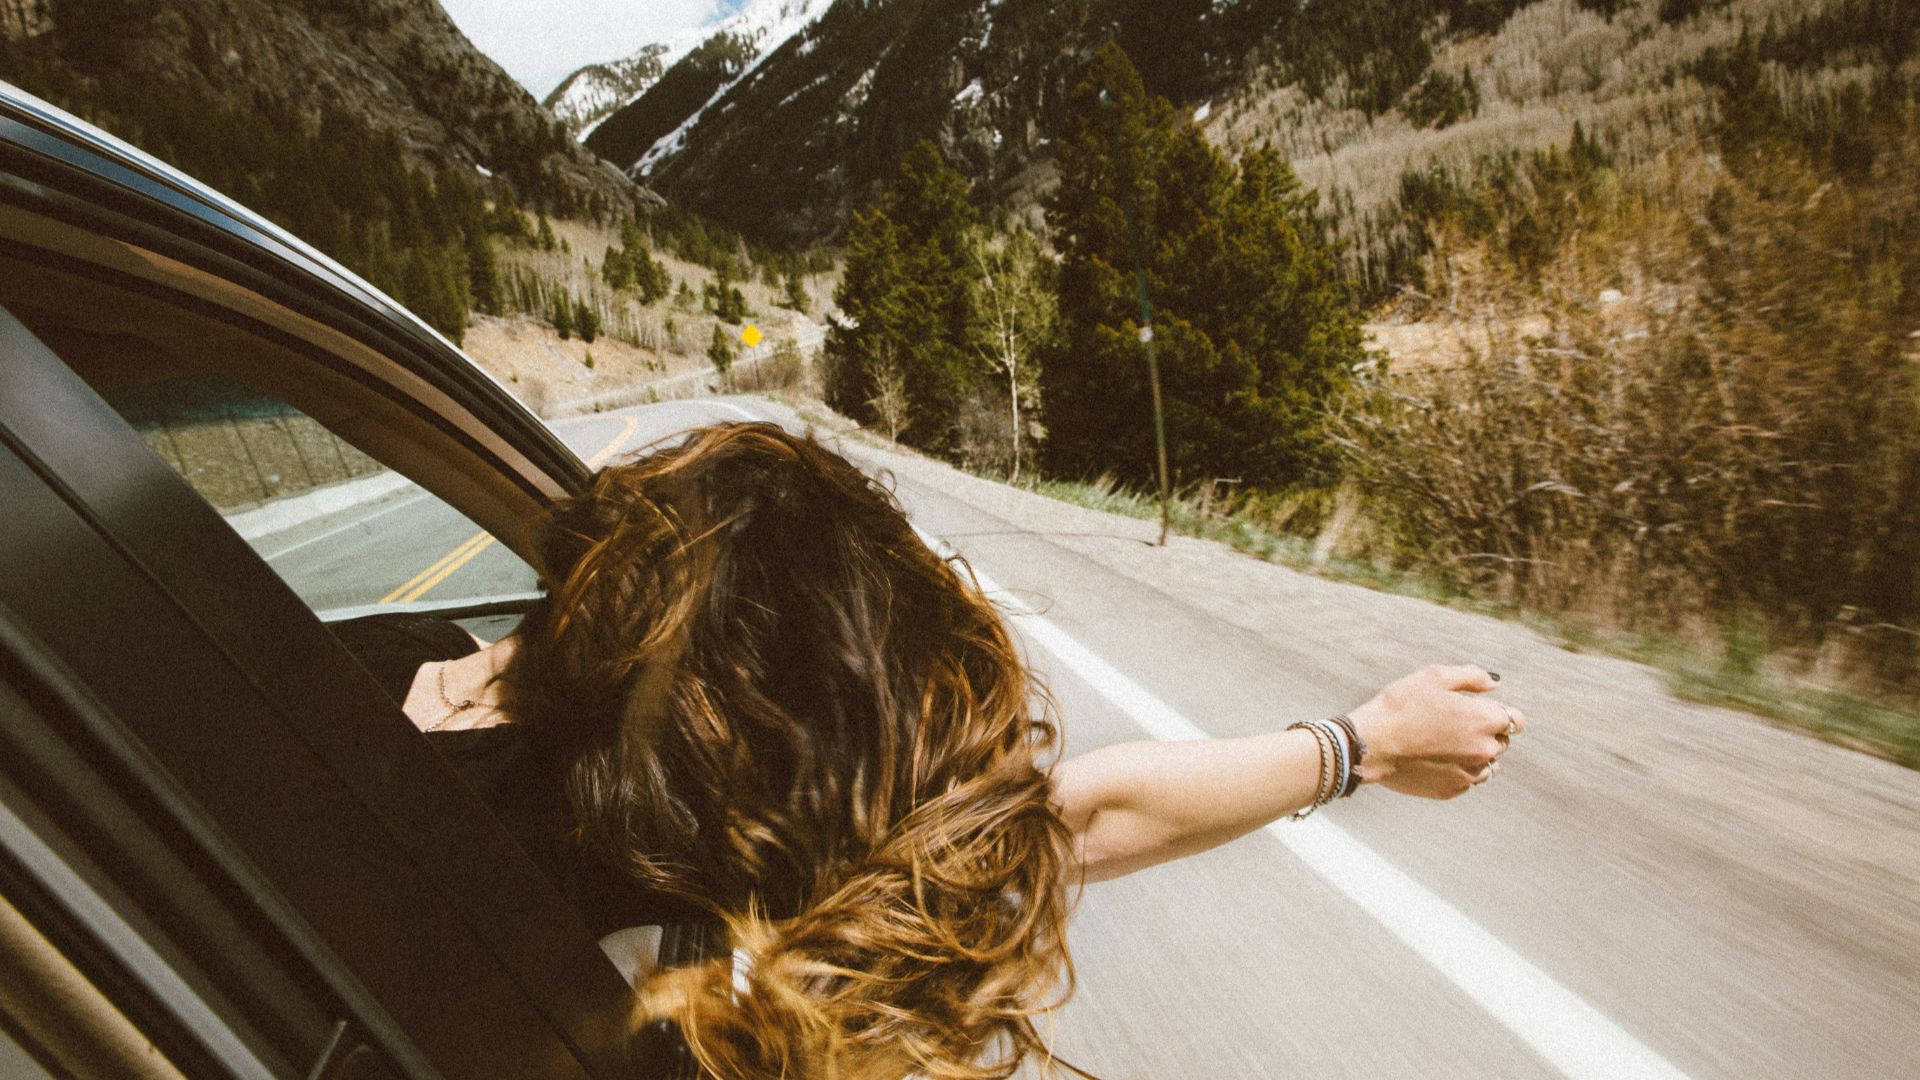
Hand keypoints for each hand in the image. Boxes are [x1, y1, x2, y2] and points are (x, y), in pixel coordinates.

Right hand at [1347, 665, 1524, 798]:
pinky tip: (1433, 759)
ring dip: (1475, 754)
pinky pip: (1467, 780)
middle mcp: (1485, 750)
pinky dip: (1458, 770)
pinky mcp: (1453, 790)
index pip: (1517, 720)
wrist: (1371, 744)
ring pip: (1488, 764)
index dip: (1499, 712)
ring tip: (1444, 744)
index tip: (1478, 710)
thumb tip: (1495, 683)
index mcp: (1485, 720)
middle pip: (1502, 742)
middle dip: (1486, 732)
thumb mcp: (1434, 677)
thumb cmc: (1400, 706)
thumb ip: (1472, 677)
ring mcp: (1470, 773)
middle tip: (1452, 724)